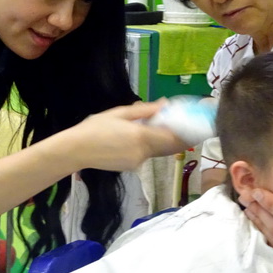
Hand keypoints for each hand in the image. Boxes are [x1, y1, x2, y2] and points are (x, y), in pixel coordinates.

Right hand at [68, 101, 191, 172]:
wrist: (75, 151)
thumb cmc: (94, 128)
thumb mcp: (119, 113)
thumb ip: (144, 111)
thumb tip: (165, 105)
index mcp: (140, 136)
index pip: (172, 137)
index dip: (186, 133)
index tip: (196, 126)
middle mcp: (143, 152)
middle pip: (169, 146)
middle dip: (179, 137)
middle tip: (187, 127)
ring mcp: (138, 162)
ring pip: (158, 150)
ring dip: (163, 141)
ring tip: (163, 127)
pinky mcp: (132, 167)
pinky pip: (147, 155)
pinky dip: (150, 146)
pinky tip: (142, 138)